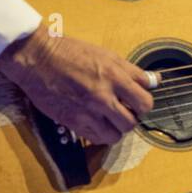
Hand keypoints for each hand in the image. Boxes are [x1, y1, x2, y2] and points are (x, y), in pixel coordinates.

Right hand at [0, 22, 157, 144]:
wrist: (38, 58)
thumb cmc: (70, 52)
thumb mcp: (106, 54)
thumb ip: (130, 71)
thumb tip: (154, 80)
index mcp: (114, 75)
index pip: (145, 101)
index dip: (142, 103)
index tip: (135, 101)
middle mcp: (104, 96)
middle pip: (133, 121)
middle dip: (131, 117)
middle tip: (122, 111)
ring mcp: (88, 111)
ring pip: (117, 135)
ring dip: (116, 129)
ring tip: (109, 120)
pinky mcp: (73, 122)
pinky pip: (97, 139)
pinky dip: (100, 135)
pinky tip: (96, 124)